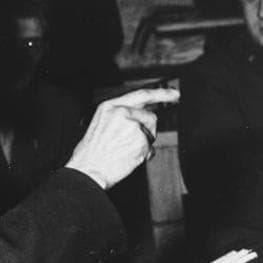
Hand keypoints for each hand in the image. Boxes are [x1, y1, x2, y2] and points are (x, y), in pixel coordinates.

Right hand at [65, 87, 179, 188]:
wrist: (88, 169)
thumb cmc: (91, 152)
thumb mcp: (101, 124)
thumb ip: (120, 116)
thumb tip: (140, 116)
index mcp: (110, 106)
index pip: (141, 95)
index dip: (161, 93)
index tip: (174, 94)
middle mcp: (122, 112)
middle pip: (150, 117)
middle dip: (147, 130)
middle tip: (131, 142)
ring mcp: (132, 126)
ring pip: (151, 134)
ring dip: (144, 143)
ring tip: (124, 151)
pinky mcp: (140, 141)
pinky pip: (150, 149)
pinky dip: (143, 155)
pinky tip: (128, 157)